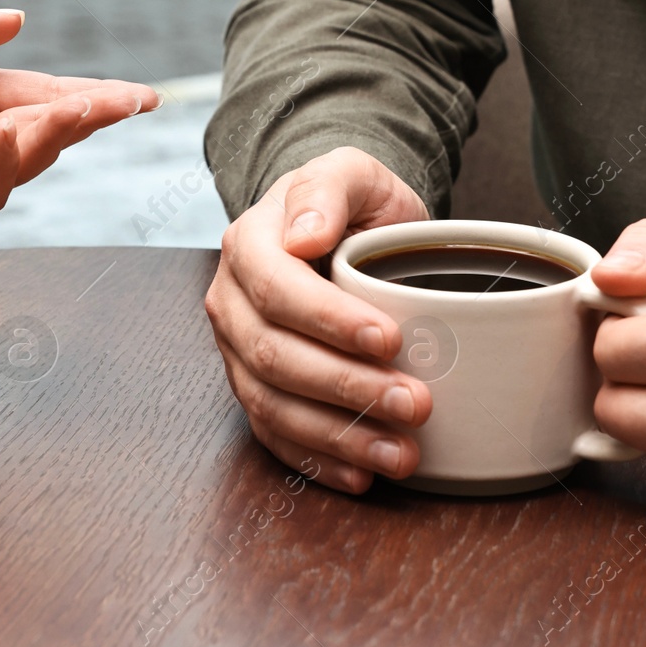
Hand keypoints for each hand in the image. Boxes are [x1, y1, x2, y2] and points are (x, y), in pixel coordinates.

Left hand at [0, 2, 158, 252]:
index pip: (43, 95)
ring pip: (20, 166)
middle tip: (125, 102)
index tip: (141, 95)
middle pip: (45, 132)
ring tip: (74, 112)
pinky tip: (6, 139)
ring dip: (51, 140)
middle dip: (89, 117)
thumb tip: (18, 21)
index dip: (93, 96)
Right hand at [205, 147, 433, 492]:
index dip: (329, 321)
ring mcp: (237, 351)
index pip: (277, 289)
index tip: (389, 339)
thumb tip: (302, 233)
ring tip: (400, 452)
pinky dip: (316, 461)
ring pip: (271, 405)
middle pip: (273, 356)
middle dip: (345, 387)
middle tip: (414, 403)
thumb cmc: (350, 202)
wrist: (340, 227)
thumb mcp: (350, 171)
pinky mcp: (255, 389)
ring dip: (337, 436)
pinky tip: (362, 475)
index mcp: (248, 245)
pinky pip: (274, 435)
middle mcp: (231, 302)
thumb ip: (326, 187)